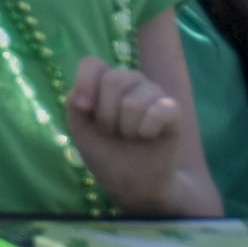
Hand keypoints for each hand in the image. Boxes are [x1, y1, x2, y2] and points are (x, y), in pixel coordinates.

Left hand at [65, 56, 189, 211]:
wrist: (132, 183)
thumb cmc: (105, 152)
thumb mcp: (80, 128)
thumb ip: (74, 103)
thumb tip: (82, 97)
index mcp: (105, 81)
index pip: (92, 63)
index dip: (85, 83)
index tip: (83, 109)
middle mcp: (130, 81)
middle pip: (113, 79)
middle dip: (105, 115)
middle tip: (111, 132)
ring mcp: (153, 93)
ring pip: (134, 101)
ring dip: (126, 128)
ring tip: (130, 136)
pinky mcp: (173, 110)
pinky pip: (159, 110)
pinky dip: (147, 130)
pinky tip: (147, 136)